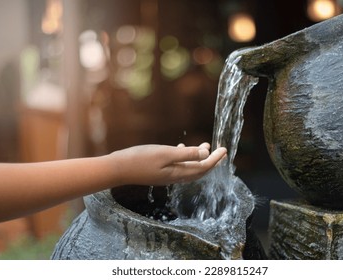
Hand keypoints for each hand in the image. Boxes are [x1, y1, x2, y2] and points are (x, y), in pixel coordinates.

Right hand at [109, 143, 226, 185]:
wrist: (118, 169)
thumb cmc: (140, 159)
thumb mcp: (165, 154)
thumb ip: (186, 154)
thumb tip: (205, 155)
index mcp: (178, 173)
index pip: (203, 168)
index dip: (216, 159)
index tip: (225, 150)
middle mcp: (174, 177)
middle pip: (199, 170)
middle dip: (211, 161)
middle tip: (220, 151)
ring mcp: (166, 175)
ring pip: (188, 168)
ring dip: (198, 158)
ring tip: (204, 147)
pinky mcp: (159, 171)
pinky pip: (177, 166)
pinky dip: (184, 157)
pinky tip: (180, 148)